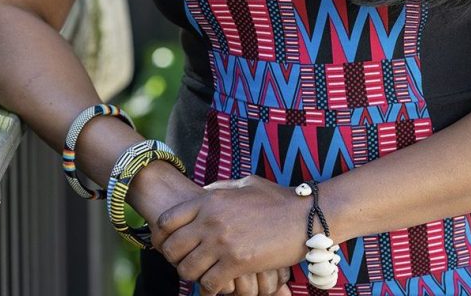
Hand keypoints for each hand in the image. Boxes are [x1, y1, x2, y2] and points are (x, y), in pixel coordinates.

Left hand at [152, 175, 305, 294]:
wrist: (304, 217)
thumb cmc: (277, 199)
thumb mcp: (244, 185)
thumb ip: (219, 190)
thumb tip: (201, 194)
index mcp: (210, 199)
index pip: (167, 220)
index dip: (165, 235)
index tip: (175, 242)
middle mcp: (211, 220)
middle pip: (172, 248)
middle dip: (177, 258)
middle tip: (189, 261)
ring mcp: (222, 242)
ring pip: (187, 270)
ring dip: (194, 275)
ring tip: (205, 273)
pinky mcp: (236, 263)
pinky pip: (209, 284)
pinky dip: (212, 288)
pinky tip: (221, 284)